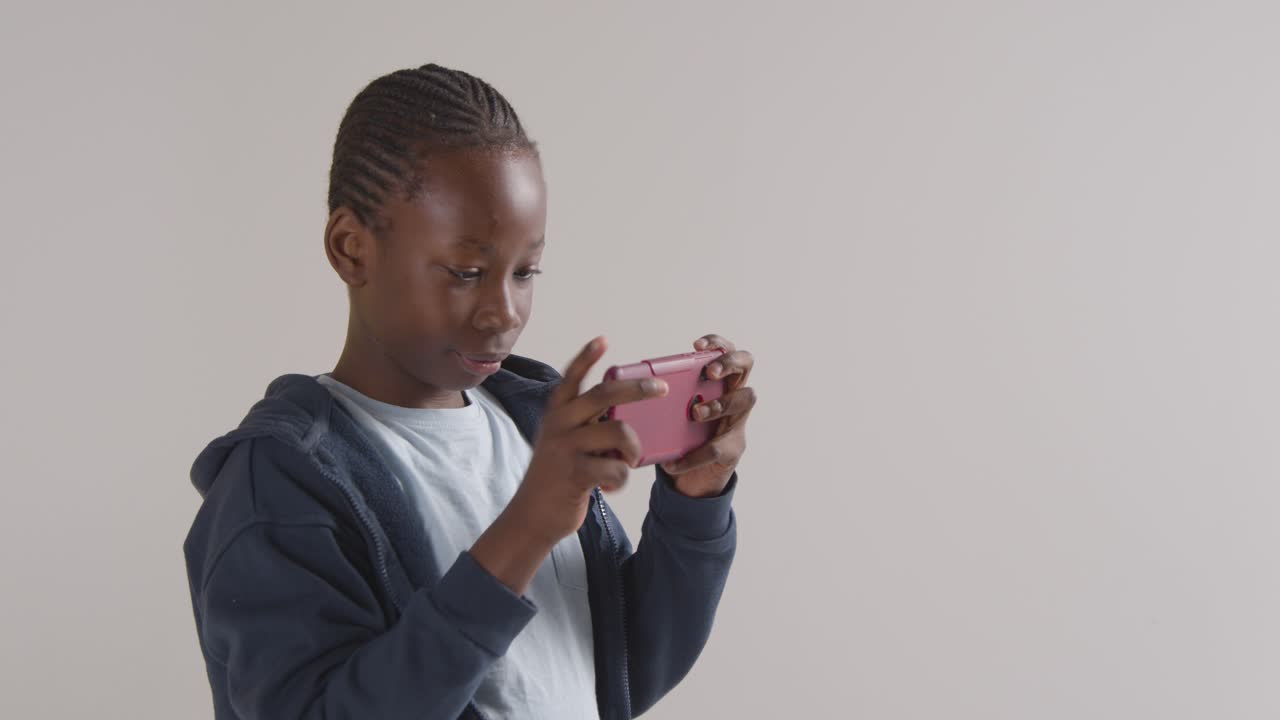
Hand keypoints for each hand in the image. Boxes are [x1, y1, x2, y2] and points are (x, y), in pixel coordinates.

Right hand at [507, 335, 670, 544]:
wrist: (533, 515)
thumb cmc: (558, 475)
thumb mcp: (563, 441)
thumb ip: (586, 423)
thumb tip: (626, 411)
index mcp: (556, 412)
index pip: (571, 377)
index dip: (587, 357)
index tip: (603, 339)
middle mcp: (559, 424)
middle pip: (606, 394)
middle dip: (639, 388)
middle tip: (661, 388)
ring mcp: (566, 448)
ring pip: (620, 432)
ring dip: (634, 449)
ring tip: (629, 460)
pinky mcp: (575, 474)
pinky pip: (617, 468)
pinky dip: (621, 478)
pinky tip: (610, 485)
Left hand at [659, 333, 756, 497]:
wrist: (688, 478)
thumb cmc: (678, 435)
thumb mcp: (670, 412)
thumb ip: (662, 398)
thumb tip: (628, 385)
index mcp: (717, 381)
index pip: (726, 349)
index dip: (716, 343)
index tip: (696, 345)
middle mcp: (733, 394)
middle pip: (746, 363)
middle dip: (729, 363)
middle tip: (710, 373)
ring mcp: (737, 421)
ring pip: (745, 399)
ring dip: (718, 404)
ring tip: (695, 413)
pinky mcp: (733, 449)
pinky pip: (718, 448)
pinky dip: (692, 456)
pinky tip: (672, 463)